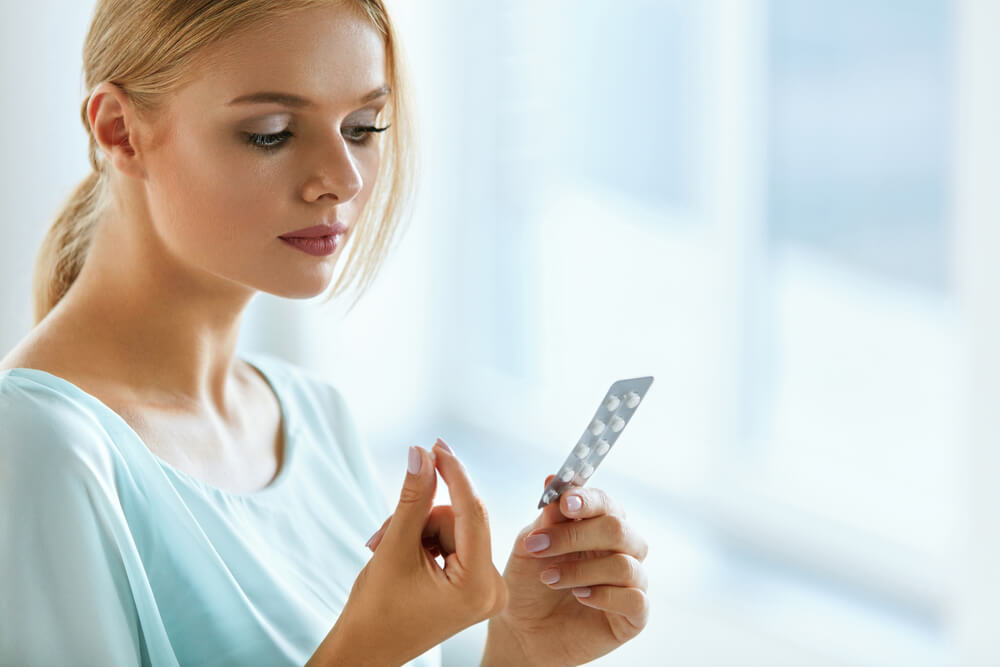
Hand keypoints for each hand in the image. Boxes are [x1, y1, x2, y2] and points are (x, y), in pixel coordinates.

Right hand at [307, 439, 506, 666]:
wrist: (365, 651)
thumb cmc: (375, 611)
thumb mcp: (394, 547)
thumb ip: (413, 498)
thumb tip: (421, 453)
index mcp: (478, 587)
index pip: (472, 513)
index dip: (454, 474)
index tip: (436, 445)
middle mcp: (492, 589)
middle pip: (460, 520)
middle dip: (421, 519)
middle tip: (383, 536)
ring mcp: (486, 589)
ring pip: (453, 527)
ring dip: (418, 530)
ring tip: (388, 551)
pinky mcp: (475, 586)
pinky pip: (454, 541)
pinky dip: (425, 541)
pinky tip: (404, 557)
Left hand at [482, 477, 649, 666]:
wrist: (521, 631)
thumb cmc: (528, 583)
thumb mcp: (530, 546)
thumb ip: (547, 518)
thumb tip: (553, 480)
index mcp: (598, 527)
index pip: (606, 503)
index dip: (588, 500)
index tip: (565, 503)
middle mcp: (621, 550)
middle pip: (619, 529)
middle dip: (576, 536)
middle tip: (539, 546)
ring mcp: (631, 583)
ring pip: (625, 564)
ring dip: (581, 570)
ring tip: (549, 578)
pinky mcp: (634, 616)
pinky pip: (635, 599)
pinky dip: (604, 596)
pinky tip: (579, 597)